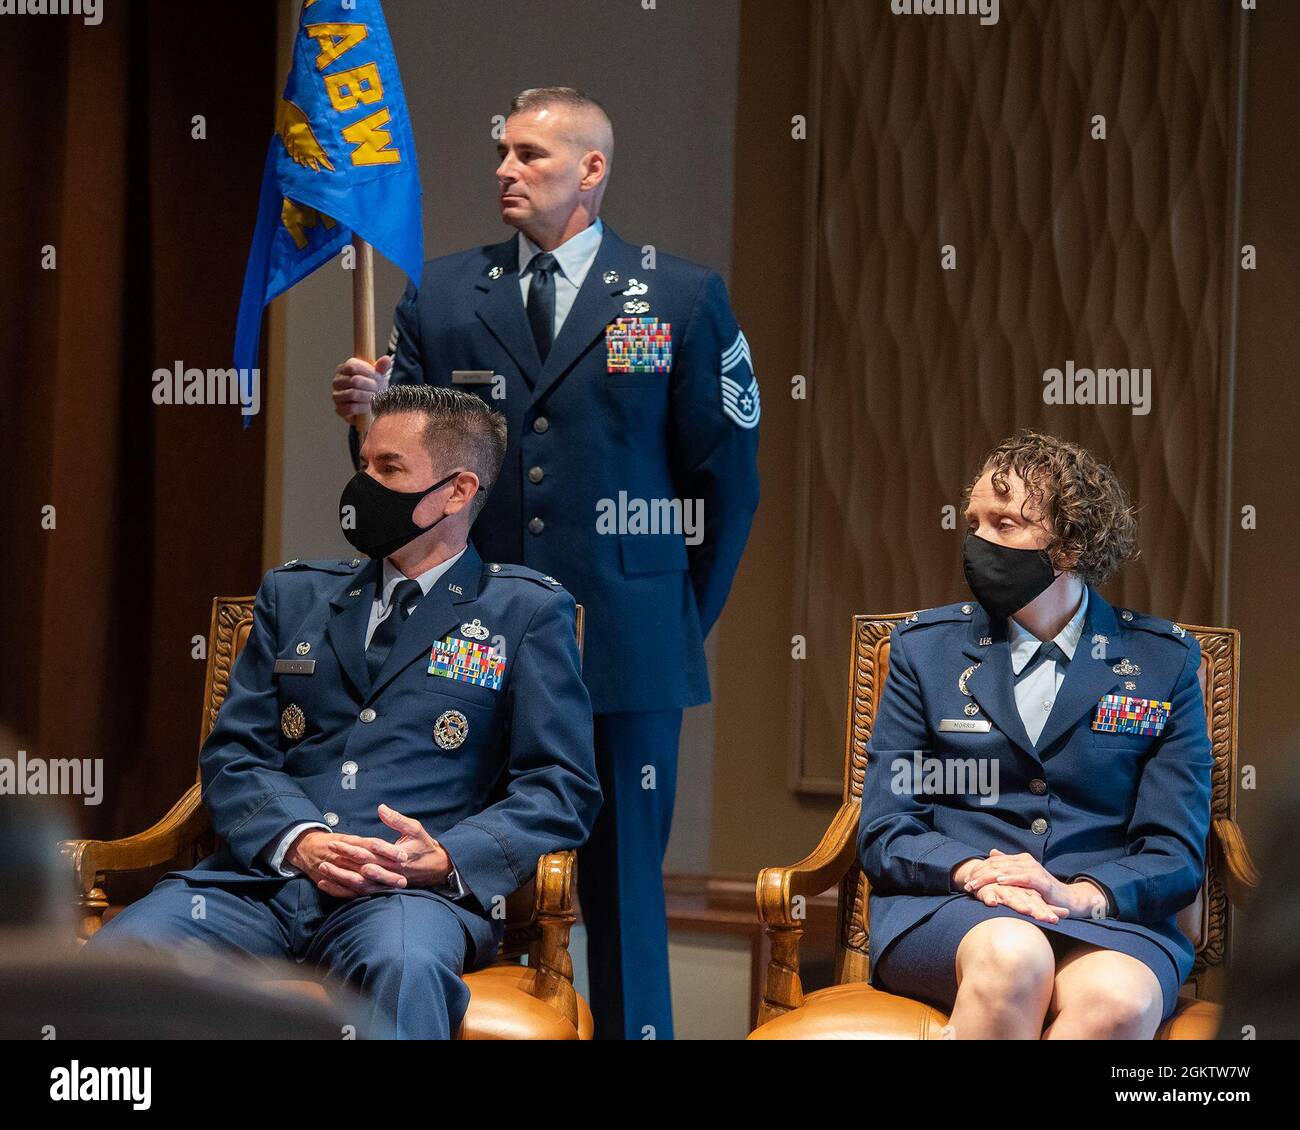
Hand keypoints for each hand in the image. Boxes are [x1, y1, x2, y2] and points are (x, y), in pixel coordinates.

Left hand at [301, 806, 452, 898]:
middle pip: (361, 867)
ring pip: (359, 884)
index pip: (370, 851)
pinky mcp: (383, 890)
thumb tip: (381, 808)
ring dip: (340, 878)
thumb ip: (397, 819)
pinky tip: (329, 886)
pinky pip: (361, 894)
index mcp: (397, 856)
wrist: (437, 869)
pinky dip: (344, 891)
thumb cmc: (425, 846)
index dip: (351, 847)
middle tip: (325, 854)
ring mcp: (386, 883)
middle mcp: (391, 871)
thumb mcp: (415, 829)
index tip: (336, 841)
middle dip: (342, 861)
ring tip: (323, 870)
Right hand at [332, 354, 391, 423]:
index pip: (352, 366)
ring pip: (352, 394)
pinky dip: (363, 408)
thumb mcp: (379, 375)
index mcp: (344, 368)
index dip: (368, 372)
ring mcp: (337, 395)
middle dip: (371, 385)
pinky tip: (370, 407)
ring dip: (368, 397)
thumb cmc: (374, 386)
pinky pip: (350, 408)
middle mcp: (337, 381)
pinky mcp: (339, 409)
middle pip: (354, 381)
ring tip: (376, 398)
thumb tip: (386, 359)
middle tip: (378, 389)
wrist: (373, 404)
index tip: (377, 377)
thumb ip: (382, 367)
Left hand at [963, 848, 1106, 918]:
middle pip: (997, 865)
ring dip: (989, 877)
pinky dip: (1011, 879)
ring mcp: (1034, 869)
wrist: (1067, 899)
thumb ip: (1007, 864)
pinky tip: (1000, 882)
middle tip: (967, 884)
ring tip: (976, 884)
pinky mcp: (1042, 881)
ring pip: (1006, 870)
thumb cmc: (1042, 890)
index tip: (966, 880)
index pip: (993, 862)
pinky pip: (1024, 878)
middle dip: (980, 875)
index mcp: (1019, 859)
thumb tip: (992, 852)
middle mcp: (1025, 861)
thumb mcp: (1022, 877)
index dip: (979, 870)